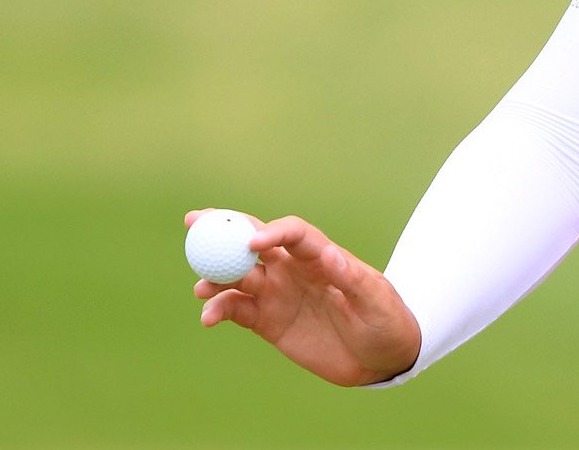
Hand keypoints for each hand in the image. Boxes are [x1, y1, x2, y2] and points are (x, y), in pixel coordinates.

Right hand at [185, 210, 421, 385]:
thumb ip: (351, 278)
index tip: (253, 243)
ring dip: (215, 277)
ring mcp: (277, 293)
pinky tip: (208, 318)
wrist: (380, 357)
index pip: (292, 233)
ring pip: (236, 276)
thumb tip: (329, 255)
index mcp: (320, 256)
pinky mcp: (267, 320)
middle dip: (223, 229)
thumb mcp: (376, 299)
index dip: (271, 232)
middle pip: (253, 241)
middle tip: (193, 222)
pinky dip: (218, 310)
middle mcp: (293, 269)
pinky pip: (236, 309)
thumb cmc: (385, 320)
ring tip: (202, 290)